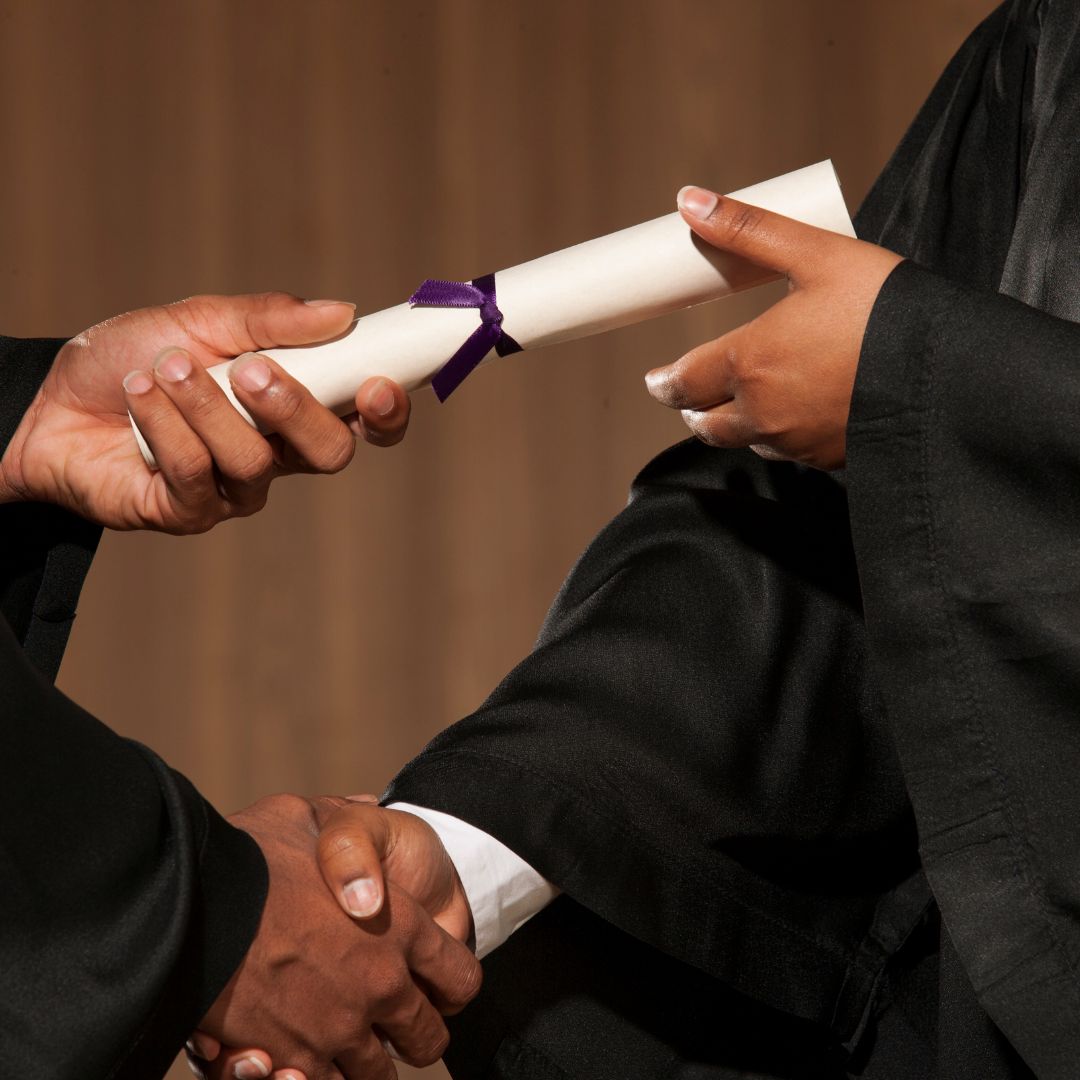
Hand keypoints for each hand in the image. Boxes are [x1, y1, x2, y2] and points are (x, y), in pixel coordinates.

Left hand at [0, 293, 410, 531]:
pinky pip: (197, 475)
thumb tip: (342, 313)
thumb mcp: (201, 320)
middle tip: (250, 371)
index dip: (385, 412)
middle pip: (329, 453)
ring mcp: (234, 488)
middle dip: (295, 409)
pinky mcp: (189, 512)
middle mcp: (276, 454)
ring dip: (206, 406)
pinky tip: (138, 398)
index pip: (363, 421)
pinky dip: (166, 427)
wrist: (48, 400)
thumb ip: (271, 320)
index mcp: (294, 405)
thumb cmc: (130, 358)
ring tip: (164, 369)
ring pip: (255, 461)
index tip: (377, 384)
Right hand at [190, 794, 479, 1079]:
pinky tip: (302, 1060)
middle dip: (416, 1036)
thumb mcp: (309, 817)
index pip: (460, 976)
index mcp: (401, 925)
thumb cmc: (254, 854)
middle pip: (426, 1038)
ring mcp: (341, 1027)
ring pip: (376, 1073)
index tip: (437, 986)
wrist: (196, 902)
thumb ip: (345, 826)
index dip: (452, 982)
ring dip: (365, 1063)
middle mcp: (381, 983)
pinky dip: (320, 1077)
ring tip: (345, 1046)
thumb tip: (364, 807)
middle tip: (397, 1030)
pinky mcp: (297, 1059)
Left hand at [644, 186, 903, 469]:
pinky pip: (787, 454)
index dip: (664, 382)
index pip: (683, 383)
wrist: (950, 372)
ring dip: (732, 426)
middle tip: (687, 397)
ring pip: (744, 441)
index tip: (657, 380)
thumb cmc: (884, 308)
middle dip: (691, 409)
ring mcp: (795, 442)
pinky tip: (792, 417)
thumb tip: (689, 201)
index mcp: (748, 363)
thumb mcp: (816, 254)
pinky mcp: (828, 460)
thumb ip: (749, 230)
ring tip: (736, 406)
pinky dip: (777, 437)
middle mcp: (762, 412)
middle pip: (705, 424)